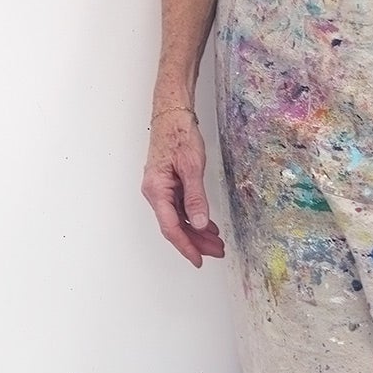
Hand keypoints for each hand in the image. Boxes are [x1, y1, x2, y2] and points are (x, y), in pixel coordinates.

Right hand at [141, 108, 224, 266]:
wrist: (172, 112)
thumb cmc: (178, 134)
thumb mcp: (191, 167)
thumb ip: (195, 198)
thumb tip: (199, 223)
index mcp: (156, 189)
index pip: (171, 227)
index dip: (186, 246)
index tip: (199, 260)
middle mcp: (155, 192)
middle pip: (174, 226)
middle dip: (195, 242)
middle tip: (217, 252)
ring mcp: (161, 188)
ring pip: (178, 218)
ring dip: (196, 231)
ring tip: (216, 242)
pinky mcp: (168, 183)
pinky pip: (180, 207)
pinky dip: (194, 217)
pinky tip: (207, 224)